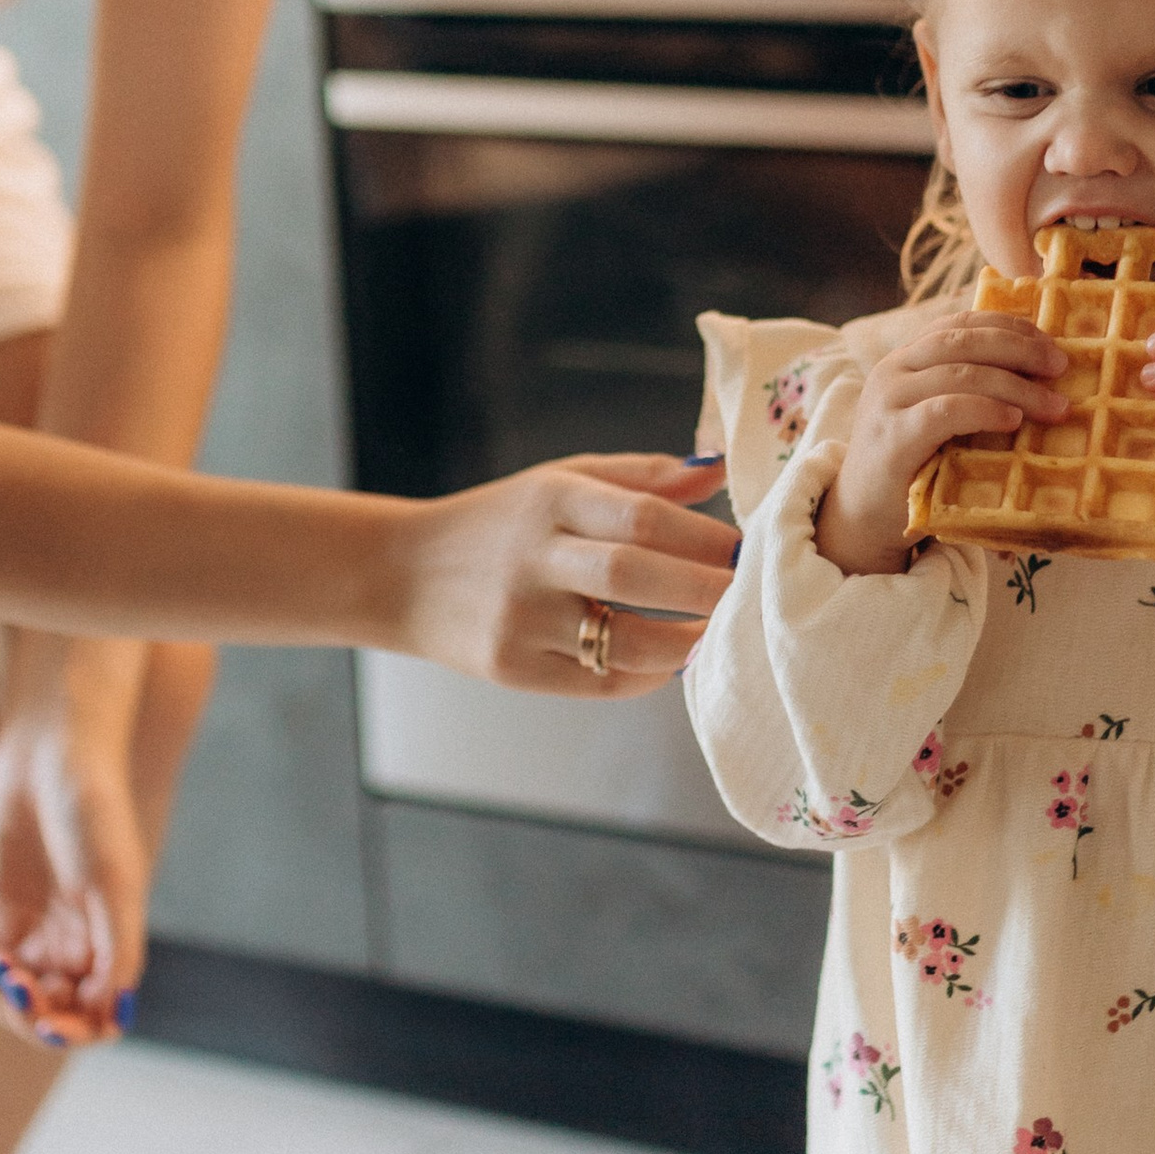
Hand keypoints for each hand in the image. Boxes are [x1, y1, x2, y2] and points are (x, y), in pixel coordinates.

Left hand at [0, 705, 149, 1049]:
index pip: (98, 1018)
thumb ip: (119, 949)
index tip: (59, 1019)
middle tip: (21, 989)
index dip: (79, 1031)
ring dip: (4, 999)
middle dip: (35, 1018)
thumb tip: (114, 1013)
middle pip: (54, 1018)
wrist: (48, 758)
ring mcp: (35, 934)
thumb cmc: (93, 813)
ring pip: (16, 1002)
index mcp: (112, 946)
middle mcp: (76, 948)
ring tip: (0, 964)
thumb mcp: (113, 881)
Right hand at [398, 451, 736, 694]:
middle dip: (705, 589)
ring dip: (686, 643)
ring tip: (719, 634)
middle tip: (750, 596)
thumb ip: (641, 478)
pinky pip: (599, 683)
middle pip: (635, 575)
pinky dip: (645, 676)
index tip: (747, 549)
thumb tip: (718, 470)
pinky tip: (668, 661)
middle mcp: (534, 558)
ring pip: (625, 641)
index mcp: (551, 500)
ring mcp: (521, 618)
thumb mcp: (560, 481)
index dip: (705, 536)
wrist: (403, 575)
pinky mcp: (512, 669)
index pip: (643, 517)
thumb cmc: (500, 523)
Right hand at [820, 307, 1065, 577]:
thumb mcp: (939, 419)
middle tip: (1061, 367)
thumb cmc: (914, 469)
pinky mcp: (892, 437)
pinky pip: (946, 411)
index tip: (1051, 341)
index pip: (961, 323)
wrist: (864, 518)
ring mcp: (889, 401)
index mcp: (907, 358)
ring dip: (1016, 386)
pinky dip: (985, 410)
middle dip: (1020, 348)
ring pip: (961, 373)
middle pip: (964, 340)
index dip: (1010, 325)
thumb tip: (1043, 378)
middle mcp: (893, 369)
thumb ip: (970, 392)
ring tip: (1054, 406)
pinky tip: (1014, 420)